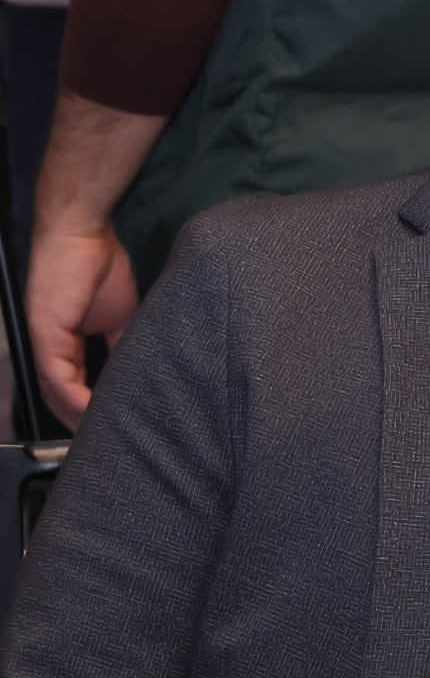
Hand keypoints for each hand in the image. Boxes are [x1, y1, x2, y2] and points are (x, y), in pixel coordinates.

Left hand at [26, 213, 137, 427]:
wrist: (83, 233)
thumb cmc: (100, 265)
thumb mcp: (122, 315)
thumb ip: (123, 344)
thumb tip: (138, 370)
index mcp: (63, 341)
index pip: (71, 385)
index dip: (87, 409)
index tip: (112, 427)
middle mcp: (48, 345)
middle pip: (58, 396)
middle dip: (80, 422)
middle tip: (106, 444)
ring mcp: (43, 340)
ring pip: (54, 392)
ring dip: (76, 417)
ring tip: (101, 437)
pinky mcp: (46, 333)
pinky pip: (57, 376)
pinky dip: (74, 398)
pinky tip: (92, 413)